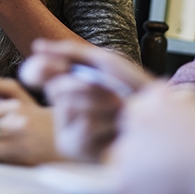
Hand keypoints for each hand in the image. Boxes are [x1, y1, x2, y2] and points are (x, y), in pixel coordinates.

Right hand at [19, 39, 153, 161]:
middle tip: (115, 94)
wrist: (159, 116)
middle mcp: (62, 104)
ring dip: (103, 103)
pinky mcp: (75, 147)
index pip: (35, 71)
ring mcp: (67, 127)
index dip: (42, 67)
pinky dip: (107, 122)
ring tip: (122, 110)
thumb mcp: (105, 62)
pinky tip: (118, 129)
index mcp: (66, 81)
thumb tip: (38, 46)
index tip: (59, 65)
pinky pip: (83, 126)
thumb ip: (71, 53)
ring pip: (70, 106)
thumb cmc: (134, 88)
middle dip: (88, 86)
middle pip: (56, 87)